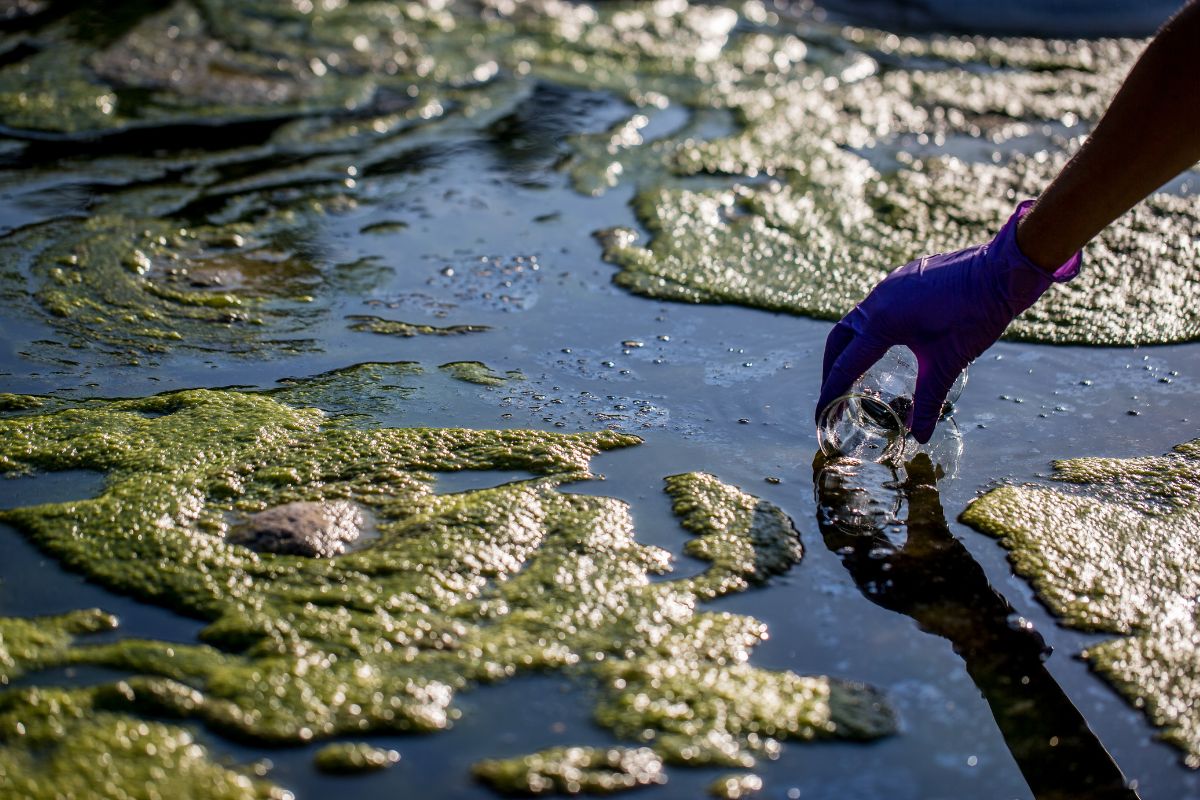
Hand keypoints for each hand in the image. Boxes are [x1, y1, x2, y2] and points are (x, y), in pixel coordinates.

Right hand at [815, 201, 1080, 442]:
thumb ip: (929, 399)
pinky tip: (884, 343)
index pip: (845, 365)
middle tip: (833, 395)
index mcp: (882, 322)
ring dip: (848, 348)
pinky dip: (867, 331)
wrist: (1003, 268)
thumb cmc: (978, 313)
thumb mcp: (950, 361)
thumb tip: (918, 436)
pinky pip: (873, 307)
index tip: (822, 415)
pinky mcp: (903, 279)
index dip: (831, 393)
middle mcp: (877, 300)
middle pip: (838, 340)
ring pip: (855, 321)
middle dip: (831, 369)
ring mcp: (889, 286)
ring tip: (853, 372)